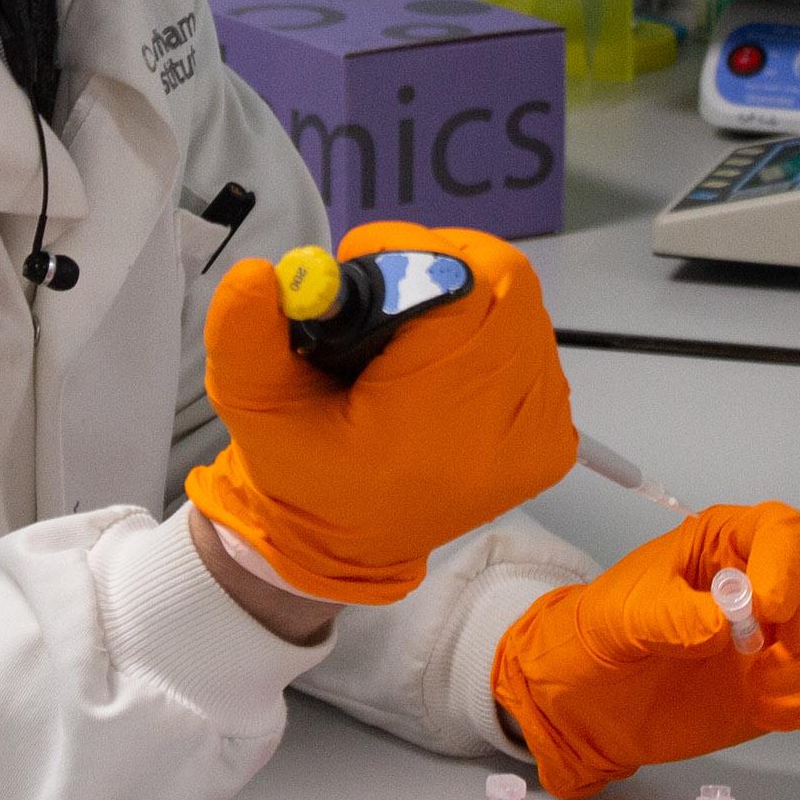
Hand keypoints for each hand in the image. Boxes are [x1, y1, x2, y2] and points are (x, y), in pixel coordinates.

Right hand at [185, 222, 578, 604]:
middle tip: (392, 287)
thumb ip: (245, 335)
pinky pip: (538, 350)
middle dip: (444, 269)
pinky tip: (451, 362)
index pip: (462, 289)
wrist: (349, 541)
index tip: (367, 266)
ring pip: (524, 309)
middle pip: (504, 286)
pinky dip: (495, 336)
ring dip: (471, 298)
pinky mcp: (554, 444)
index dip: (413, 258)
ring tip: (416, 329)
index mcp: (429, 425)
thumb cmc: (303, 468)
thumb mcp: (252, 403)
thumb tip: (258, 273)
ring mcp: (539, 439)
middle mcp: (503, 432)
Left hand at [491, 503, 799, 799]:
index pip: (794, 532)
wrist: (597, 700)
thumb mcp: (620, 615)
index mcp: (734, 538)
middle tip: (788, 644)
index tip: (766, 612)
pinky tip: (767, 710)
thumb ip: (669, 614)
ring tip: (757, 687)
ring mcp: (798, 629)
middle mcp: (781, 575)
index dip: (791, 569)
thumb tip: (726, 626)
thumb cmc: (606, 635)